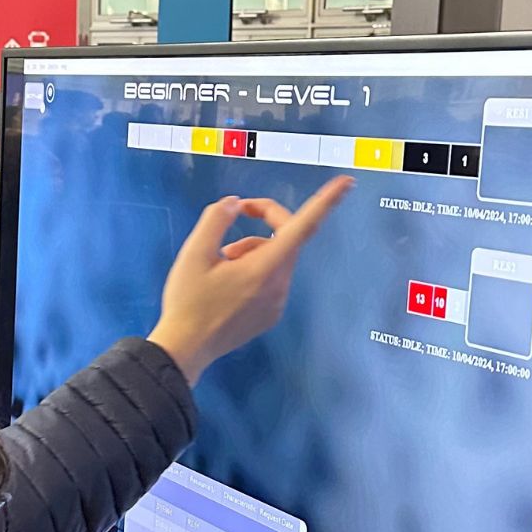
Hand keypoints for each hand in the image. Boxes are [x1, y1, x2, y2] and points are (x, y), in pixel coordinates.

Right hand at [148, 179, 352, 384]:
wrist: (185, 349)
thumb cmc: (188, 301)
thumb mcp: (194, 252)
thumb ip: (216, 218)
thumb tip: (233, 203)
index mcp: (265, 268)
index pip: (303, 225)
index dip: (326, 201)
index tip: (346, 182)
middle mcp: (279, 286)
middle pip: (286, 239)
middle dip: (263, 222)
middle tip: (236, 214)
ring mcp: (277, 303)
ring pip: (276, 259)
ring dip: (253, 249)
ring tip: (220, 260)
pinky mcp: (270, 315)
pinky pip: (271, 280)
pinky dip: (254, 269)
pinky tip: (226, 281)